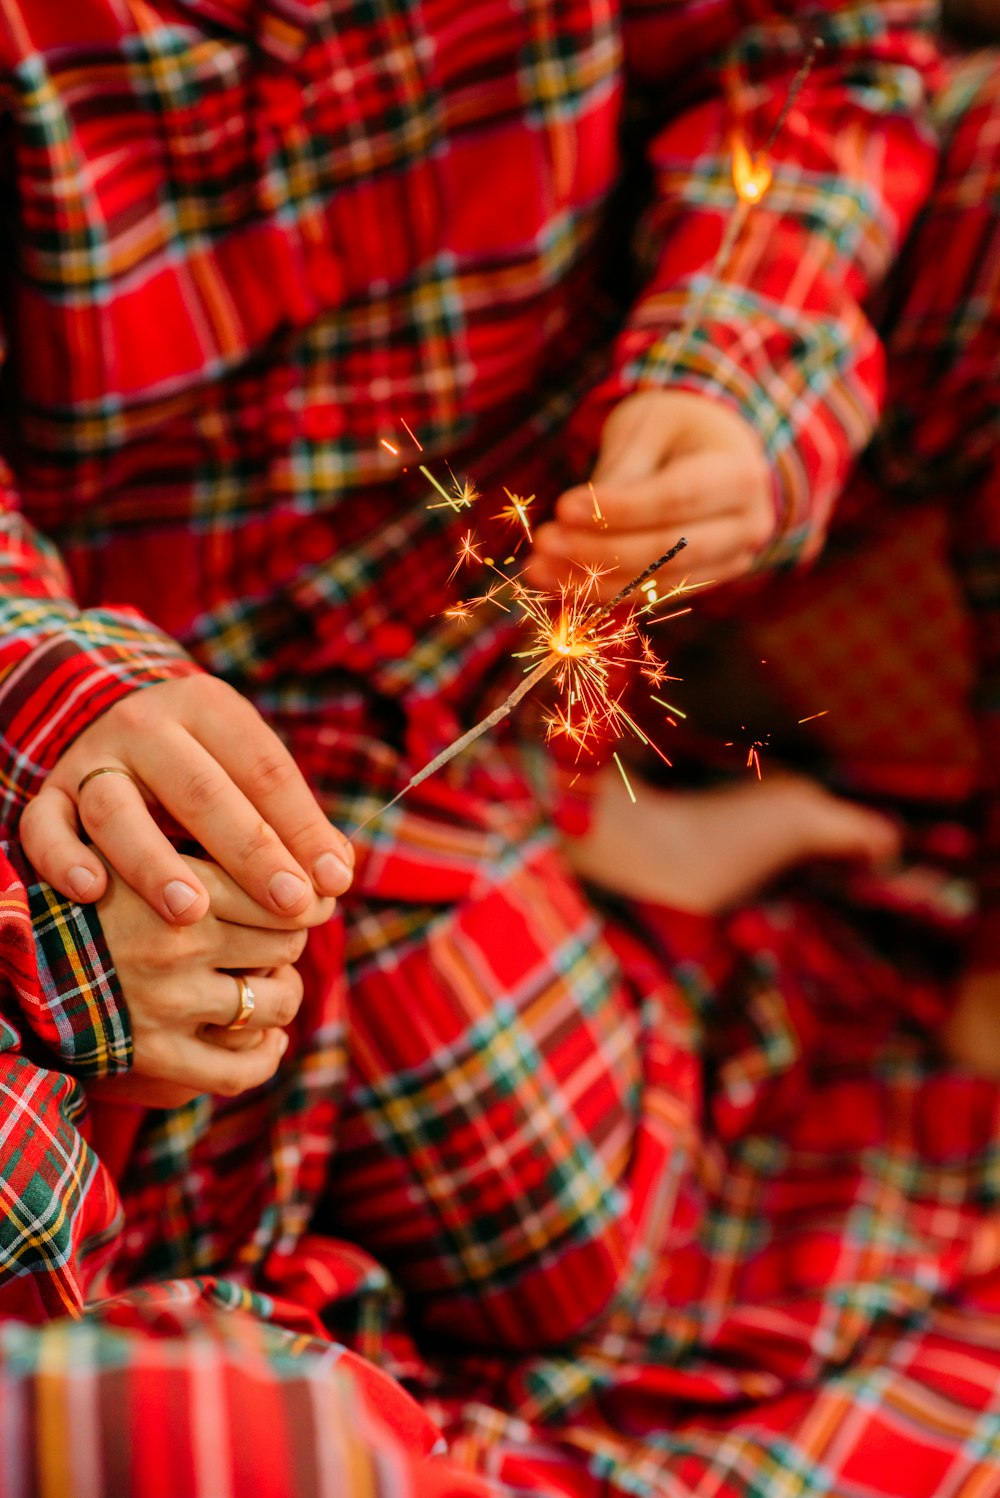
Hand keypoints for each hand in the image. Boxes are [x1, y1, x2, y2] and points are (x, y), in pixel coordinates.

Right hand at [20, 676, 353, 924]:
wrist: (114, 731)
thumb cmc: (206, 768)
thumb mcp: (249, 773)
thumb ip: (292, 820)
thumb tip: (336, 876)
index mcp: (208, 707)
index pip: (263, 767)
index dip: (303, 826)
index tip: (335, 882)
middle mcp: (145, 725)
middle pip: (200, 789)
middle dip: (250, 852)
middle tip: (292, 904)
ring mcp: (91, 760)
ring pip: (117, 809)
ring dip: (154, 862)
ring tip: (193, 913)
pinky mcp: (50, 795)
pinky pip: (45, 826)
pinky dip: (64, 859)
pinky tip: (93, 892)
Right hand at [89, 855, 332, 1106]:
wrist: (18, 955)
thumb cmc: (93, 891)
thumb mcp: (141, 845)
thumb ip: (210, 842)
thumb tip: (312, 859)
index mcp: (176, 879)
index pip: (282, 889)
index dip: (303, 895)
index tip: (304, 896)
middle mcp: (174, 941)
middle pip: (286, 940)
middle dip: (289, 937)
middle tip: (275, 935)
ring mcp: (165, 1002)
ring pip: (275, 1001)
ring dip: (280, 992)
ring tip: (266, 981)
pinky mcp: (153, 1055)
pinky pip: (239, 1069)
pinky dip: (264, 1054)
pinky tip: (264, 1037)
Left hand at [526, 390, 773, 598]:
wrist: (716, 450)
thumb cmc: (675, 429)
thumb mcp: (648, 427)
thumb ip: (621, 471)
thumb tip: (573, 521)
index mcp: (740, 474)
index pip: (676, 500)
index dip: (619, 510)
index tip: (564, 507)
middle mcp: (747, 525)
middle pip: (669, 550)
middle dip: (600, 551)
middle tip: (544, 542)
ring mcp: (730, 561)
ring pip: (657, 583)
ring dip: (592, 581)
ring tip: (537, 568)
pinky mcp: (705, 582)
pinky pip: (650, 595)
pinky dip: (603, 592)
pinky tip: (558, 581)